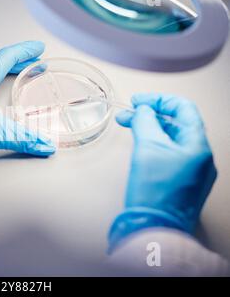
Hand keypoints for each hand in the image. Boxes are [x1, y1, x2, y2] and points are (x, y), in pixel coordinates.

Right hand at [109, 93, 216, 250]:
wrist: (153, 228)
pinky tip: (139, 144)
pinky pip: (170, 156)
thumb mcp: (147, 148)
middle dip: (151, 115)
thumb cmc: (154, 191)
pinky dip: (154, 145)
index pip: (184, 110)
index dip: (159, 100)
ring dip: (150, 130)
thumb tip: (144, 110)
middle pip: (177, 125)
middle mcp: (200, 158)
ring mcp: (193, 172)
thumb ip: (146, 123)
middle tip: (128, 113)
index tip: (138, 101)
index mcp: (198, 146)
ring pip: (172, 140)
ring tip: (128, 126)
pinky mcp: (181, 183)